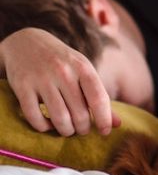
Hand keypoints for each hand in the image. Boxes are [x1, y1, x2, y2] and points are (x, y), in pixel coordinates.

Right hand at [0, 28, 120, 135]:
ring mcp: (41, 79)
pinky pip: (35, 117)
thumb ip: (99, 97)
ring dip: (66, 131)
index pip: (98, 99)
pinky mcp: (22, 86)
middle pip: (80, 114)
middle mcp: (63, 72)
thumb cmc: (63, 62)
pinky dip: (43, 127)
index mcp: (83, 67)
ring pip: (59, 118)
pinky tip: (48, 124)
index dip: (104, 119)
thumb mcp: (84, 72)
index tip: (105, 132)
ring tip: (68, 129)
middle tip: (82, 129)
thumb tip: (118, 125)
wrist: (27, 42)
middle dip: (83, 128)